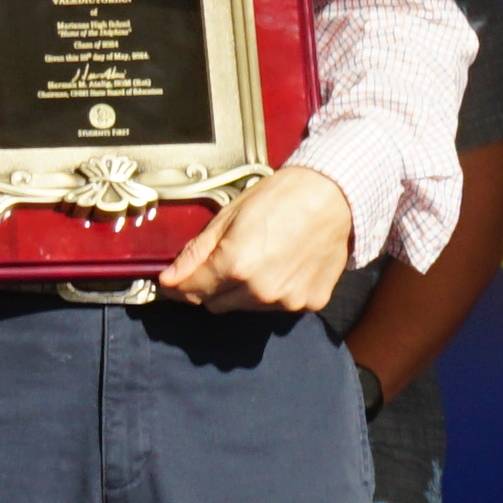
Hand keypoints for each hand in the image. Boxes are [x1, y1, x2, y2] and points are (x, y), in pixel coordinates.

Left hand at [165, 165, 353, 316]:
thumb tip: (169, 280)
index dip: (178, 286)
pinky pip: (278, 306)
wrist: (334, 195)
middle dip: (212, 287)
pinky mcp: (309, 303)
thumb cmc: (282, 197)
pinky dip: (275, 292)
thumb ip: (196, 253)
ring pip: (246, 308)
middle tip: (226, 258)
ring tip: (261, 257)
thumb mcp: (229, 216)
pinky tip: (284, 265)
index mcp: (235, 265)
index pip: (192, 291)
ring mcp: (287, 301)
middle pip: (216, 305)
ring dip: (243, 291)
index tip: (173, 282)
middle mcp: (260, 290)